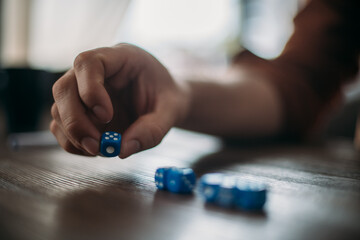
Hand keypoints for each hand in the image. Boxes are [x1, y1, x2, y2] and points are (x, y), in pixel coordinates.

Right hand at [50, 43, 188, 157]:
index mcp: (120, 58)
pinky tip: (96, 149)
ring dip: (73, 136)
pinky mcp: (80, 111)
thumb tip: (123, 150)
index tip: (106, 116)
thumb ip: (153, 129)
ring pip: (59, 109)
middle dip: (75, 121)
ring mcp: (83, 91)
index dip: (89, 89)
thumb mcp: (173, 111)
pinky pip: (62, 127)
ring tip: (103, 149)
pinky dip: (73, 143)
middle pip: (65, 87)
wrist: (166, 102)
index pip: (89, 63)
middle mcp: (96, 73)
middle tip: (97, 146)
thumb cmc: (168, 99)